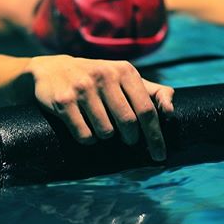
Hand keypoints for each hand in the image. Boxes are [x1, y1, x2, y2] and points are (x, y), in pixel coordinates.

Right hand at [26, 55, 173, 160]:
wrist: (53, 68)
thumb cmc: (97, 78)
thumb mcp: (124, 77)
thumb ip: (152, 91)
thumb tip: (170, 110)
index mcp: (124, 71)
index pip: (147, 109)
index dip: (155, 136)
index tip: (159, 155)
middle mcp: (104, 76)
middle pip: (128, 123)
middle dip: (130, 138)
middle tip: (127, 139)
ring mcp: (82, 89)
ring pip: (106, 132)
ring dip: (106, 136)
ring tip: (101, 127)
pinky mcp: (64, 101)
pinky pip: (84, 135)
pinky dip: (88, 139)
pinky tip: (85, 128)